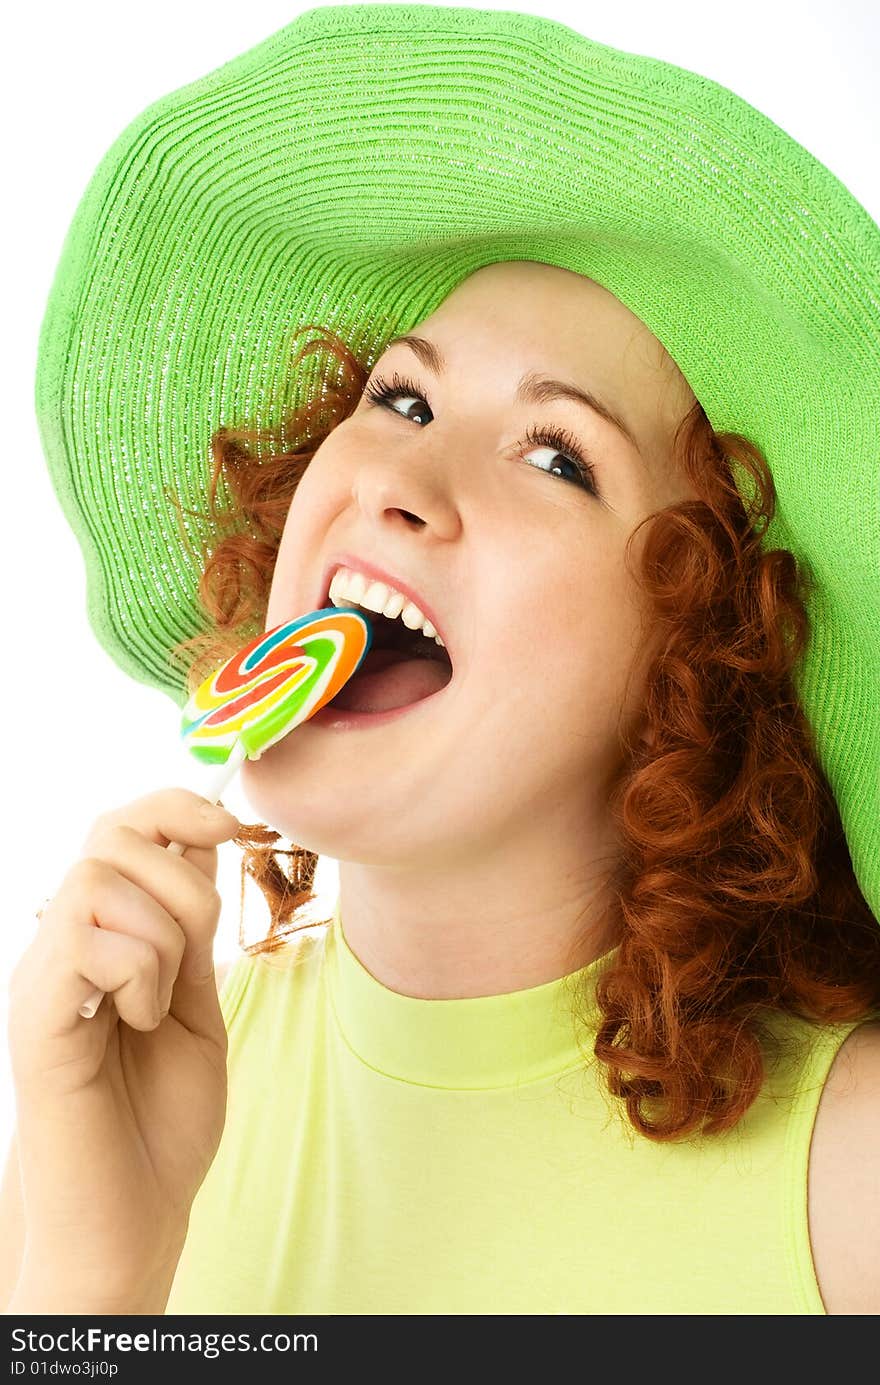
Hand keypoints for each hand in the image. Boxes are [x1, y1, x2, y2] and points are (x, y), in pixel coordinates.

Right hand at [7, 788, 239, 1306]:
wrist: (134, 1212)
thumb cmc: (162, 1116)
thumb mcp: (198, 1000)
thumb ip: (192, 927)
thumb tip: (203, 841)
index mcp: (104, 934)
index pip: (121, 826)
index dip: (175, 806)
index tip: (232, 826)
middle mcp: (63, 942)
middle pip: (111, 836)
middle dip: (179, 878)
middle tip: (193, 954)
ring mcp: (42, 975)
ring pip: (100, 879)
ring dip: (160, 938)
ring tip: (157, 1004)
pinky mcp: (33, 1015)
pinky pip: (87, 939)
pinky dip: (137, 973)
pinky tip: (137, 1021)